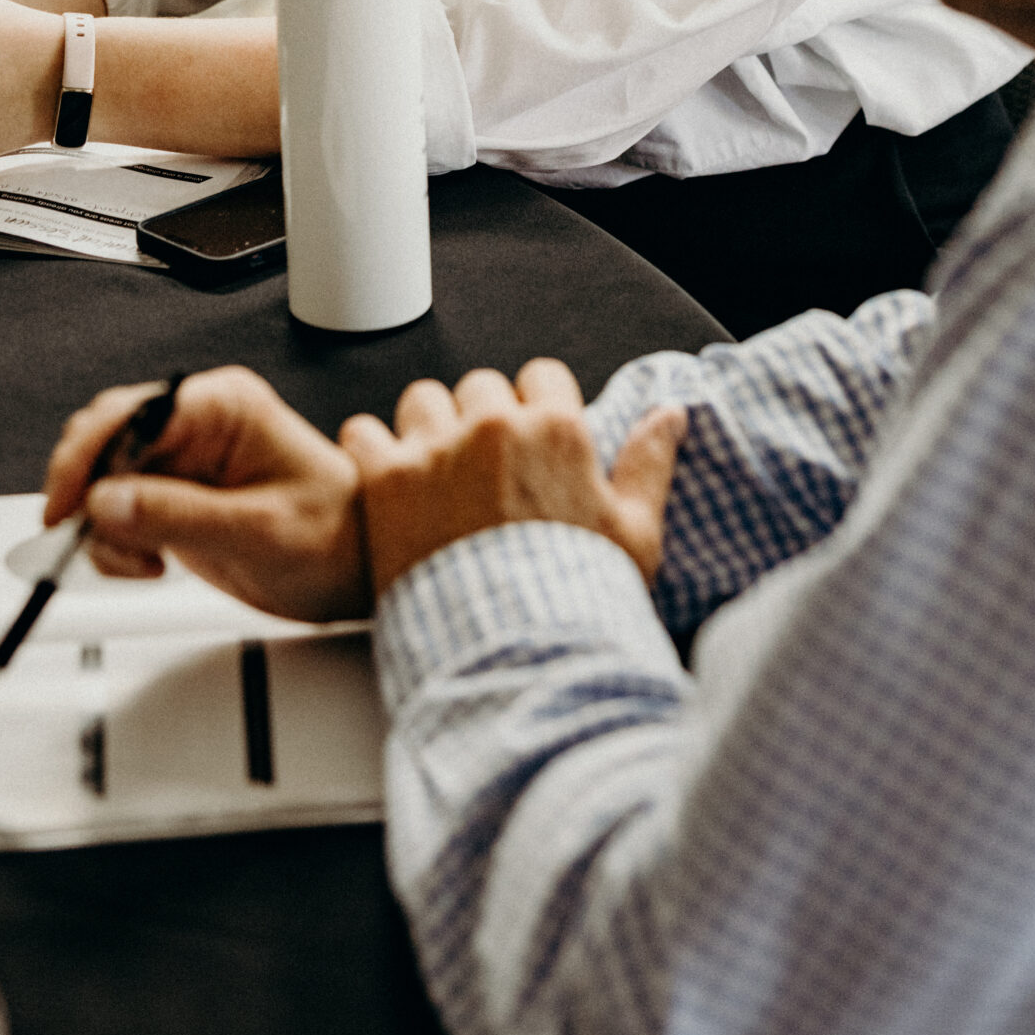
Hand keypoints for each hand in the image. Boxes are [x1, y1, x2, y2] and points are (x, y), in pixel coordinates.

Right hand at [46, 366, 368, 623]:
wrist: (357, 571)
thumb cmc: (337, 536)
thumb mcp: (258, 530)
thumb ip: (177, 514)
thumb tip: (106, 500)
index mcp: (226, 407)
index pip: (134, 410)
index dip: (90, 454)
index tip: (70, 505)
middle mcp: (199, 424)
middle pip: (105, 438)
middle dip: (89, 492)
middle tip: (91, 539)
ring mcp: (183, 460)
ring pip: (101, 478)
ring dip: (101, 526)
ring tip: (140, 561)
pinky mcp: (174, 497)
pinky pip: (115, 511)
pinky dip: (114, 543)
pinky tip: (148, 563)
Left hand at [340, 359, 685, 599]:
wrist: (510, 660)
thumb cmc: (577, 602)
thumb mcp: (635, 533)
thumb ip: (649, 462)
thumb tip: (670, 413)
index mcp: (557, 431)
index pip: (541, 375)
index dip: (536, 406)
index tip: (529, 440)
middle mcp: (494, 427)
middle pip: (480, 386)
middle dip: (480, 418)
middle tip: (480, 469)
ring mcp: (437, 450)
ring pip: (421, 400)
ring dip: (425, 428)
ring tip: (430, 475)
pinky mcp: (386, 480)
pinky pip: (364, 433)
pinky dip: (370, 453)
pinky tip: (383, 484)